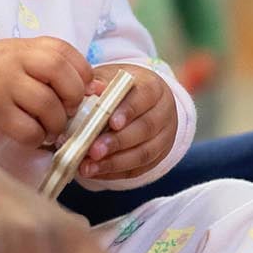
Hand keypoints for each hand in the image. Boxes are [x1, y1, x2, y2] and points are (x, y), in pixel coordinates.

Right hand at [0, 37, 93, 147]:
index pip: (64, 51)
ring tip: (48, 128)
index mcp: (20, 47)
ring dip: (56, 123)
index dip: (82, 72)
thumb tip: (93, 87)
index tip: (84, 89)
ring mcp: (2, 86)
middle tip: (68, 111)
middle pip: (61, 72)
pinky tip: (29, 136)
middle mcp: (12, 62)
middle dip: (74, 96)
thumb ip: (43, 68)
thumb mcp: (9, 62)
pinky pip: (29, 129)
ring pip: (48, 105)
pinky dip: (36, 138)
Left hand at [78, 65, 177, 183]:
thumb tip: (91, 89)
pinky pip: (139, 169)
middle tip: (93, 151)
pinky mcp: (158, 157)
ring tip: (89, 167)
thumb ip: (99, 83)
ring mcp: (164, 137)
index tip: (111, 122)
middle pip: (146, 128)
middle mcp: (163, 112)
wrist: (139, 101)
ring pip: (144, 153)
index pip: (144, 97)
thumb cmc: (119, 89)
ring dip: (114, 163)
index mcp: (153, 87)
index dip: (129, 111)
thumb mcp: (110, 79)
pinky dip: (115, 173)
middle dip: (118, 142)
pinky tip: (96, 173)